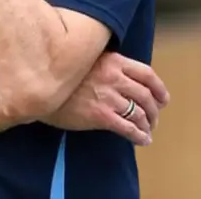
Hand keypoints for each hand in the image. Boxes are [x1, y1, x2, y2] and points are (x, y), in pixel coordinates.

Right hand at [42, 52, 170, 145]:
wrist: (37, 88)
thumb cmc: (58, 75)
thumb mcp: (83, 60)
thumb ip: (105, 65)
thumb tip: (124, 79)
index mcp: (112, 60)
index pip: (147, 74)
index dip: (159, 89)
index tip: (163, 99)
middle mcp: (113, 77)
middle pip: (146, 96)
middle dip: (154, 111)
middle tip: (154, 119)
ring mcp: (107, 96)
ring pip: (139, 113)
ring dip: (147, 125)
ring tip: (146, 131)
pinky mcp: (100, 115)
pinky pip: (128, 128)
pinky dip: (139, 136)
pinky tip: (142, 140)